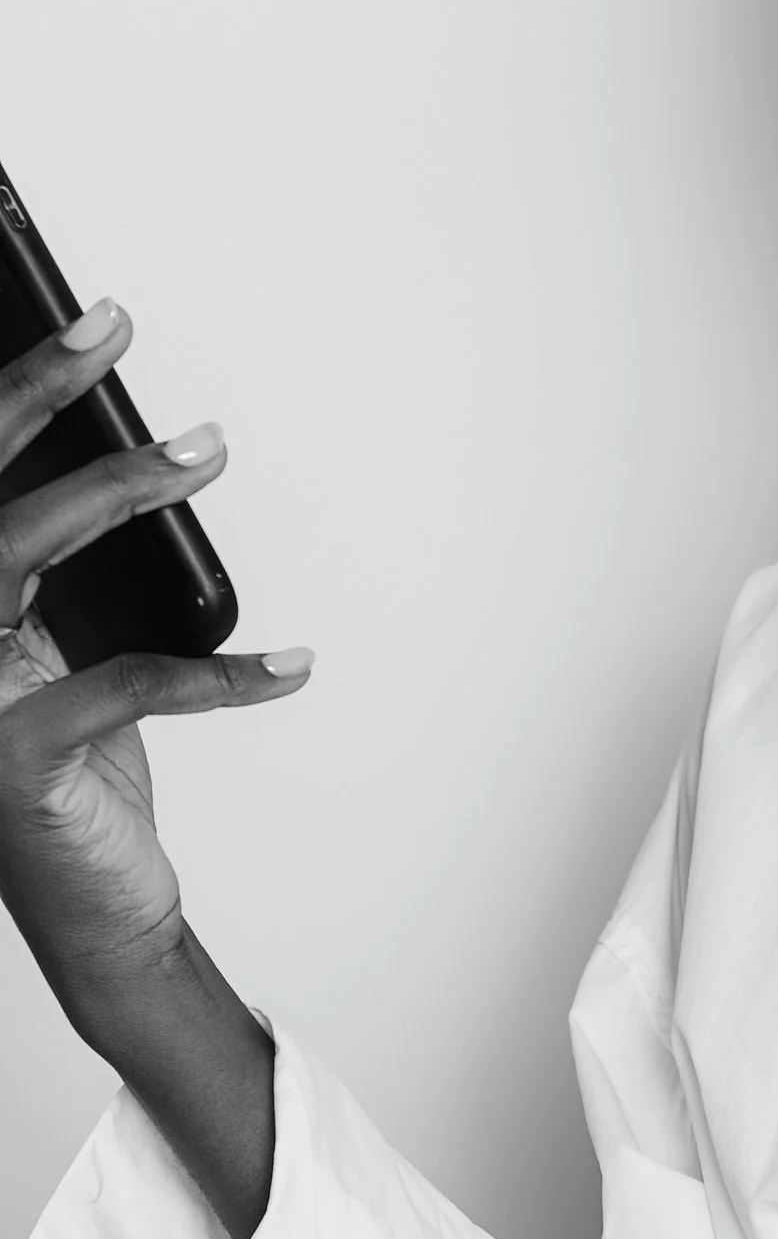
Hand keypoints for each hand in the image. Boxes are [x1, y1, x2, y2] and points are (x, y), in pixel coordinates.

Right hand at [0, 300, 308, 1237]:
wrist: (95, 914)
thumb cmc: (81, 782)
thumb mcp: (65, 666)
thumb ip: (68, 584)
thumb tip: (136, 477)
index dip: (18, 396)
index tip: (90, 324)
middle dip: (42, 399)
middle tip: (117, 331)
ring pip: (22, 557)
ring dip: (117, 491)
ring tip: (203, 449)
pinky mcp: (17, 763)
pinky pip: (128, 685)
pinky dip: (221, 674)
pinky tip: (290, 667)